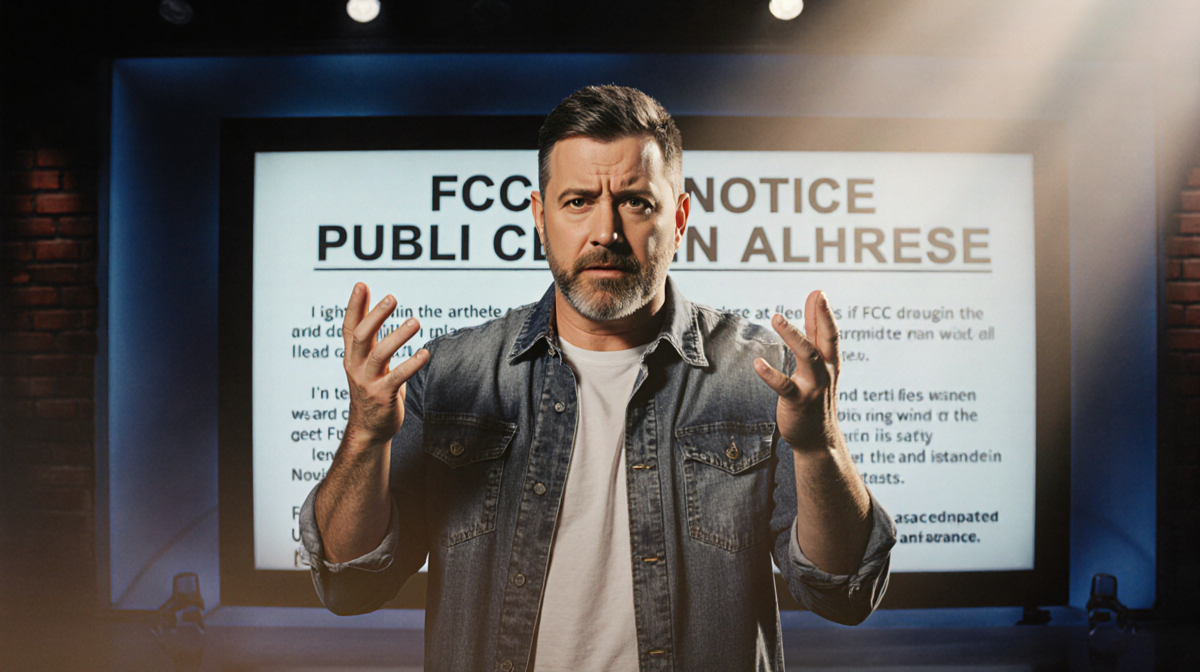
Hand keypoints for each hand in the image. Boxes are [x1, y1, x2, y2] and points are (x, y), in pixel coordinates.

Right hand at [341, 283, 428, 447]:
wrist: (368, 428)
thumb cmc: (371, 388)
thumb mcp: (366, 360)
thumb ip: (369, 335)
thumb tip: (372, 303)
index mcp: (352, 356)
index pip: (349, 326)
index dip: (355, 306)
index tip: (362, 285)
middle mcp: (356, 366)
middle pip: (362, 336)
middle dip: (376, 316)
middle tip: (392, 298)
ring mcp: (368, 382)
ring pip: (379, 355)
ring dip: (398, 336)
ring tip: (415, 321)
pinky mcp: (382, 396)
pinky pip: (397, 377)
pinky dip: (412, 364)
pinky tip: (425, 353)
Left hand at [753, 290, 841, 450]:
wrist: (818, 440)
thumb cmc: (816, 398)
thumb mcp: (818, 366)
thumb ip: (815, 335)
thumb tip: (815, 302)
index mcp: (830, 363)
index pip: (829, 333)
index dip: (824, 312)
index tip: (818, 292)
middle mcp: (825, 372)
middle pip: (826, 340)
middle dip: (822, 316)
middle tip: (817, 294)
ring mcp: (814, 387)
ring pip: (808, 357)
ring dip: (793, 336)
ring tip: (777, 318)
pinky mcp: (799, 403)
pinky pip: (785, 387)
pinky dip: (771, 375)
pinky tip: (758, 364)